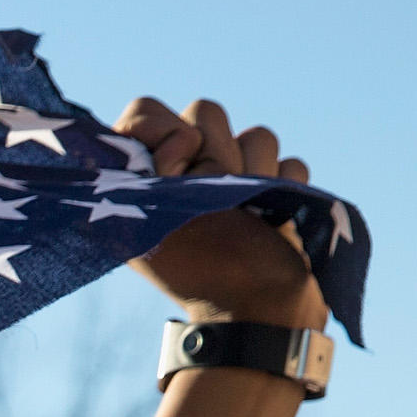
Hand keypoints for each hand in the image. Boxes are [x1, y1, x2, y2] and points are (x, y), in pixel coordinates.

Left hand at [116, 96, 327, 331]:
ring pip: (256, 134)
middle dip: (214, 155)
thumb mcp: (139, 225)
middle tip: (211, 198)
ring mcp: (235, 175)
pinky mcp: (275, 185)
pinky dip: (284, 185)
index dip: (161, 131)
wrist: (255, 306)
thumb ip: (127, 173)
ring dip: (254, 173)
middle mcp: (186, 166)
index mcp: (143, 173)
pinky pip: (289, 158)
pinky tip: (272, 218)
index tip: (169, 172)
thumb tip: (129, 135)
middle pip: (206, 111)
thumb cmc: (193, 270)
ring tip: (247, 212)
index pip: (146, 110)